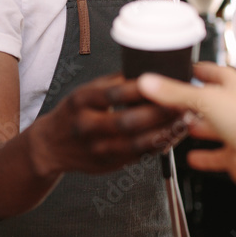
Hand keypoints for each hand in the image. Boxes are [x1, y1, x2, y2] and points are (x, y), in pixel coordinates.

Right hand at [31, 73, 188, 176]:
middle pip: (127, 121)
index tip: (167, 82)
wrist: (50, 146)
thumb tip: (149, 71)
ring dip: (165, 132)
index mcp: (81, 101)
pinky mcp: (108, 164)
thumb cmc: (74, 112)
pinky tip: (173, 135)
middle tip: (183, 103)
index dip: (142, 89)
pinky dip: (158, 145)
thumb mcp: (86, 91)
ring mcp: (97, 149)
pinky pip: (138, 156)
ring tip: (185, 120)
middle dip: (159, 113)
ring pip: (136, 143)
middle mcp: (87, 126)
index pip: (114, 94)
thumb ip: (114, 84)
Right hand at [137, 62, 235, 187]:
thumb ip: (174, 92)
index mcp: (233, 85)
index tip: (182, 69)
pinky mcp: (235, 155)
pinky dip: (204, 157)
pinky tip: (192, 157)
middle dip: (193, 101)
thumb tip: (149, 82)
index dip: (197, 70)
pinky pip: (216, 155)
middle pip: (211, 101)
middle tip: (173, 101)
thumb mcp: (204, 98)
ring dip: (198, 127)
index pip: (213, 71)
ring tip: (179, 127)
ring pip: (214, 127)